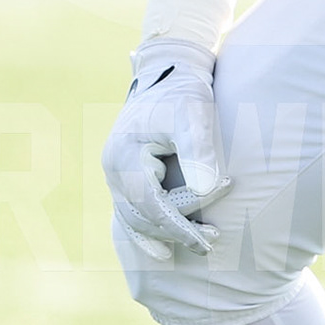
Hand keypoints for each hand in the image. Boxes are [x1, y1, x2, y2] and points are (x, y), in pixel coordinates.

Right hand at [102, 39, 227, 259]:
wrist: (169, 73)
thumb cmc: (183, 93)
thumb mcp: (193, 114)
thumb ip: (198, 149)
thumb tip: (206, 189)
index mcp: (124, 155)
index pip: (149, 203)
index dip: (176, 225)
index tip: (204, 240)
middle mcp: (113, 168)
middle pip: (140, 215)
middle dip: (175, 232)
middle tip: (212, 241)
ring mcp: (115, 174)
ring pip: (134, 218)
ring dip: (165, 234)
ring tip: (201, 244)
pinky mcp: (125, 176)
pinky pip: (131, 212)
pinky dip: (146, 232)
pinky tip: (164, 251)